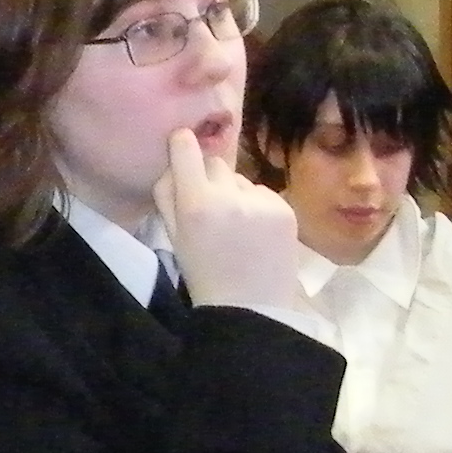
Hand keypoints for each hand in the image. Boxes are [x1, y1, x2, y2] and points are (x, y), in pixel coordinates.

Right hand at [156, 126, 305, 316]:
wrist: (250, 308)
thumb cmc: (203, 274)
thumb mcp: (173, 237)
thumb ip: (167, 195)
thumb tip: (174, 158)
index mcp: (195, 204)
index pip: (187, 148)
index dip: (183, 144)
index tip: (182, 146)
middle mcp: (229, 196)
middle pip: (215, 163)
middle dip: (209, 178)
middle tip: (210, 207)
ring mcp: (261, 202)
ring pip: (240, 180)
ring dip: (235, 194)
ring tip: (236, 227)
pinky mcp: (285, 209)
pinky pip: (263, 194)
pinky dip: (257, 207)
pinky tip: (255, 233)